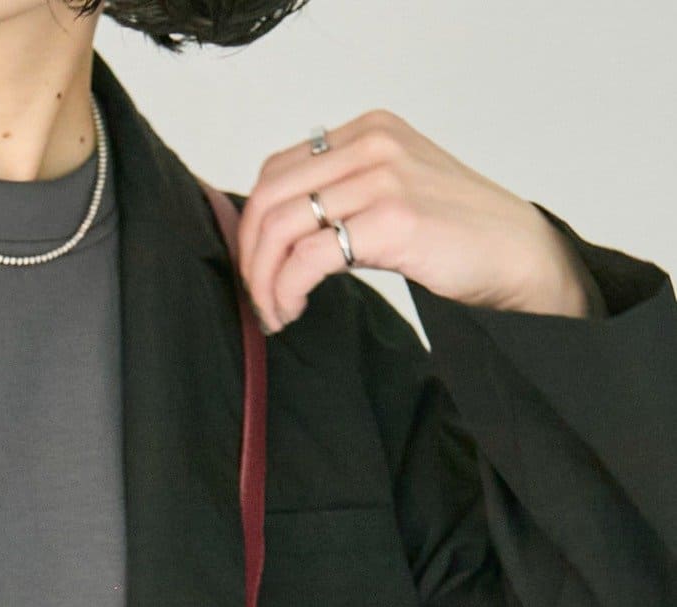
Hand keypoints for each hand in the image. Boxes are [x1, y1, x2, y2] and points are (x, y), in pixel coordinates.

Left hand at [235, 110, 602, 332]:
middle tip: (256, 298)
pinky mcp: (392, 219)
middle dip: (250, 255)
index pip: (278, 171)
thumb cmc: (457, 234)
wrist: (517, 254)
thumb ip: (343, 197)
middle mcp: (373, 144)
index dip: (253, 225)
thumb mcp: (392, 194)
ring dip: (264, 280)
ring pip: (281, 227)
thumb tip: (278, 236)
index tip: (257, 269)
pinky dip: (286, 290)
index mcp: (370, 132)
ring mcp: (383, 178)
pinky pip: (308, 257)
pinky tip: (292, 310)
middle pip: (269, 196)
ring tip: (275, 312)